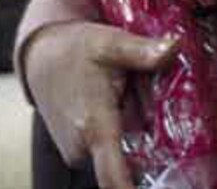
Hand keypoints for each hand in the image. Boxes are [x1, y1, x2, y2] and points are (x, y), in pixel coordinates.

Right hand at [21, 20, 176, 188]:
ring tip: (122, 87)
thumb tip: (174, 48)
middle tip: (137, 86)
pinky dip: (123, 124)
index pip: (114, 177)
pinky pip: (115, 144)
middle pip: (137, 152)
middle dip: (148, 124)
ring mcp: (80, 152)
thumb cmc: (75, 49)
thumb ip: (143, 51)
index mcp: (93, 126)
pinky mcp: (80, 151)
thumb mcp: (111, 42)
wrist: (41, 57)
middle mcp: (83, 147)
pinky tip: (116, 97)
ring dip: (135, 122)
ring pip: (128, 146)